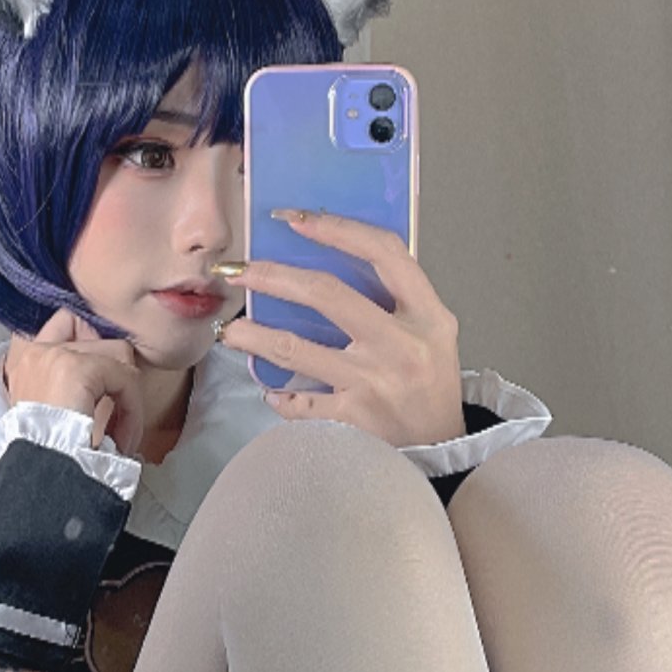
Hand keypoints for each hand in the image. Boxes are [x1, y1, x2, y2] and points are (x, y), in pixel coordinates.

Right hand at [4, 308, 149, 456]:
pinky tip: (122, 437)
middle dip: (115, 369)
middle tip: (117, 408)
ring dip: (127, 394)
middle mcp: (33, 351)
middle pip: (95, 331)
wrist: (42, 475)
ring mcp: (53, 355)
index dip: (92, 342)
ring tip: (120, 432)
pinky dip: (132, 409)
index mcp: (23, 360)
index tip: (108, 378)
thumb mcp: (58, 412)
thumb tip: (120, 371)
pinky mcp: (76, 368)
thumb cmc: (52, 455)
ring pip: (117, 352)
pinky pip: (124, 376)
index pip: (66, 321)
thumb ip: (77, 385)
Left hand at [217, 213, 467, 446]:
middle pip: (326, 293)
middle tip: (237, 270)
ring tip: (229, 330)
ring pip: (295, 349)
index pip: (384, 252)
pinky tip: (269, 389)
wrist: (442, 451)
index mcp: (427, 313)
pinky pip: (299, 401)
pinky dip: (279, 395)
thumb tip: (328, 255)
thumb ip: (396, 296)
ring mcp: (374, 382)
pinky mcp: (352, 419)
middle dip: (272, 276)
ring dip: (254, 335)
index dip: (337, 228)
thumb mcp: (432, 330)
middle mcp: (400, 344)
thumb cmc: (431, 382)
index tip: (295, 219)